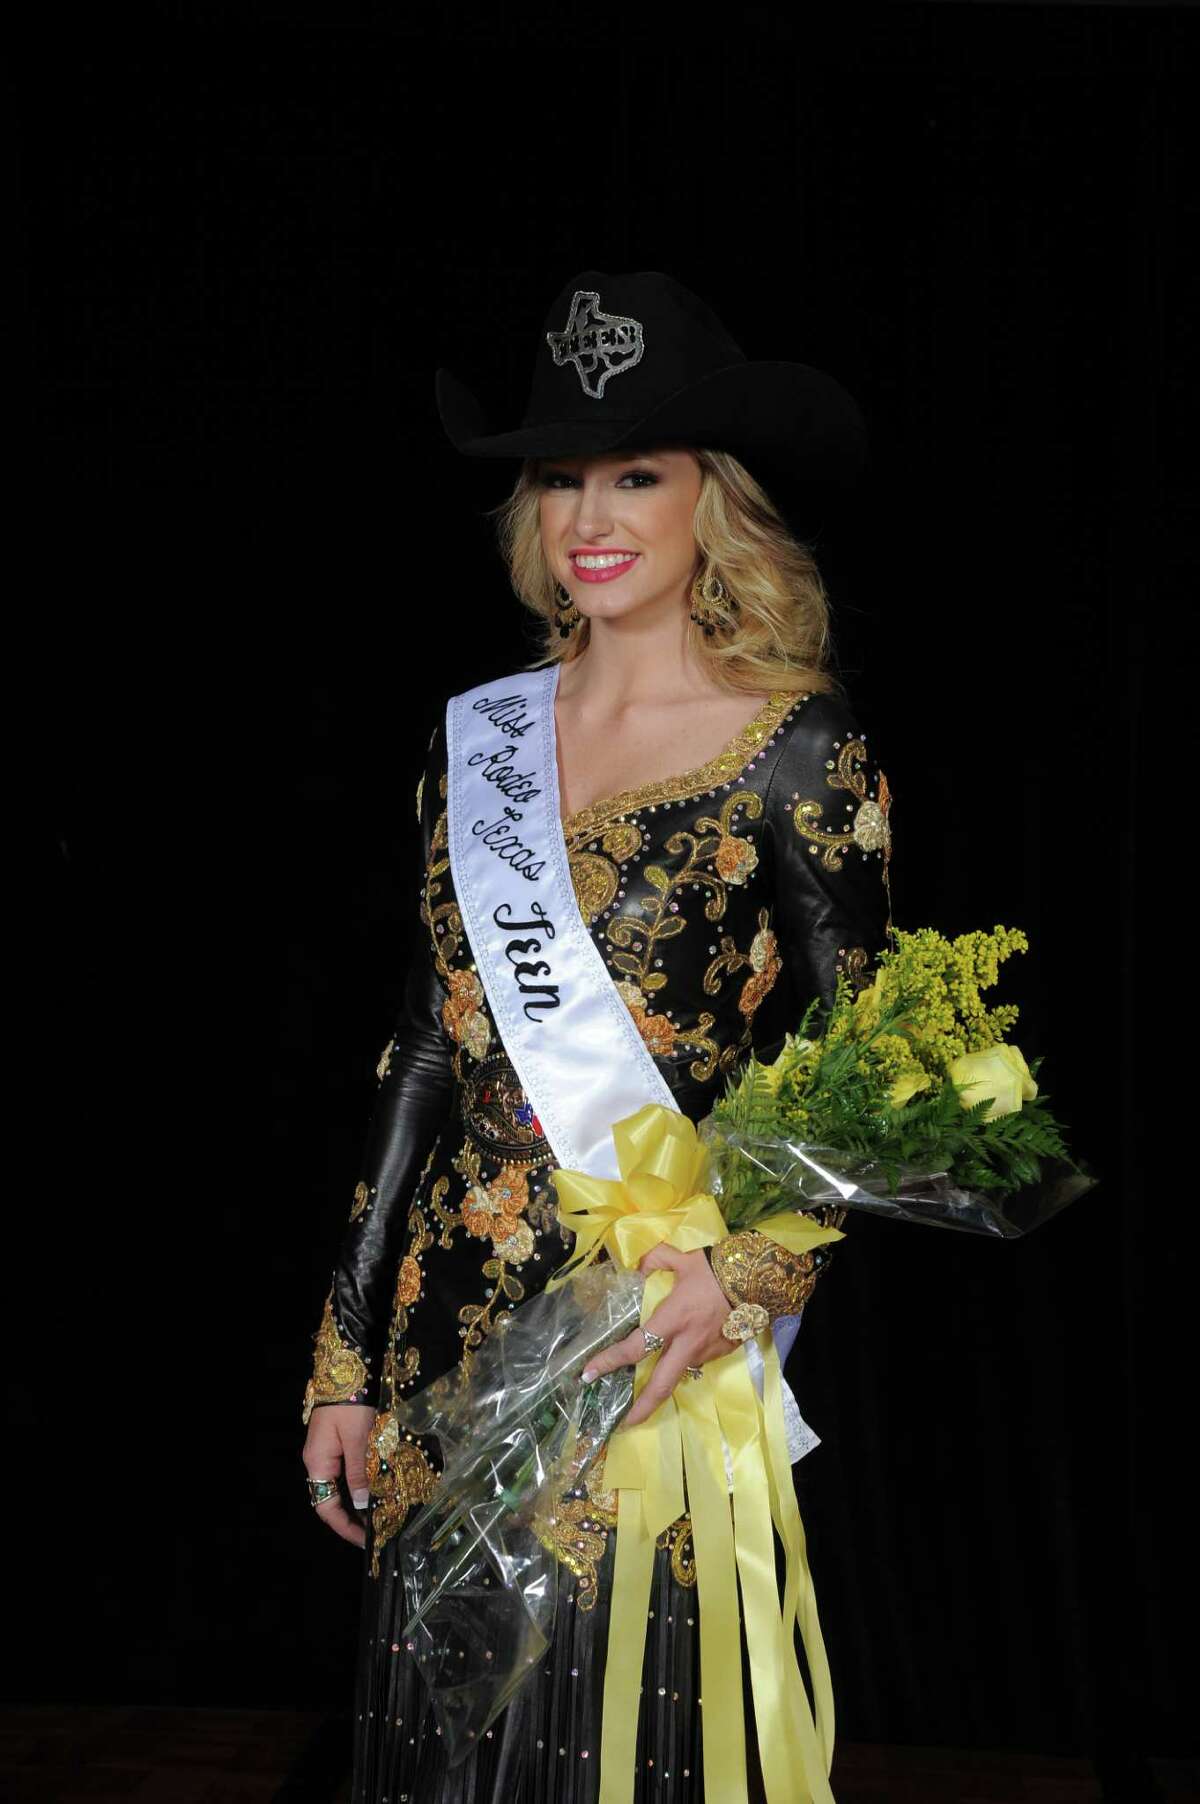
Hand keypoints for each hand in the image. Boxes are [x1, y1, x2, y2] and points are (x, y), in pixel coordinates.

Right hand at [302, 1402, 376, 1547]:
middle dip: (354, 1516)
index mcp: (318, 1463)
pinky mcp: (339, 1440)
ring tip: (382, 1511)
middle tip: (378, 1529)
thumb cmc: (350, 1401)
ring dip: (360, 1498)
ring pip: (343, 1485)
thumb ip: (358, 1472)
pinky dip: (362, 1480)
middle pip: (333, 1499)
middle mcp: (319, 1460)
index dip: (345, 1527)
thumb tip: (361, 1504)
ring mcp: (328, 1450)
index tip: (365, 1540)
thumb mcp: (358, 1439)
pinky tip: (378, 1485)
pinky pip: (349, 1469)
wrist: (347, 1367)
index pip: (326, 1508)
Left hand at [580, 1243, 737, 1428]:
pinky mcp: (721, 1353)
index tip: (589, 1373)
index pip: (635, 1347)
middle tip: (623, 1423)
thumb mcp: (682, 1258)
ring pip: (679, 1374)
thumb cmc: (716, 1269)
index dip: (609, 1361)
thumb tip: (638, 1265)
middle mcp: (687, 1343)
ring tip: (649, 1389)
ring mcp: (706, 1352)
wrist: (758, 1279)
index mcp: (672, 1320)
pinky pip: (696, 1361)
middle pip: (661, 1385)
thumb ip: (655, 1260)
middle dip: (641, 1408)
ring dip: (664, 1383)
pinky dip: (685, 1359)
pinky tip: (683, 1350)